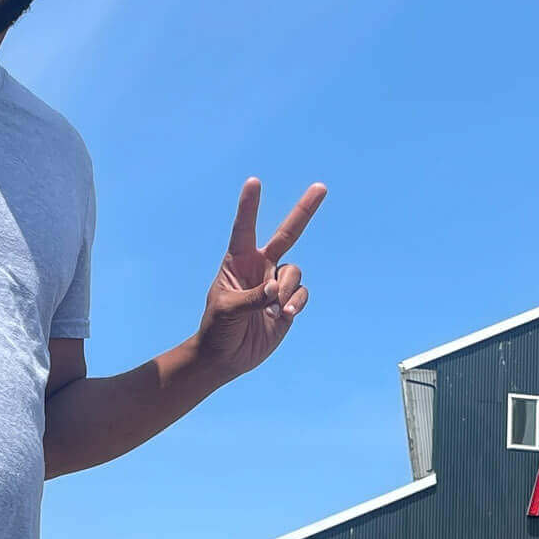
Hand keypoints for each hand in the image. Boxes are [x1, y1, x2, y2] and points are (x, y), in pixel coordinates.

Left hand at [195, 178, 323, 382]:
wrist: (226, 357)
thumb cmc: (217, 329)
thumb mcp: (228, 310)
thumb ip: (253, 297)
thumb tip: (277, 290)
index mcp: (238, 261)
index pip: (245, 228)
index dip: (249, 206)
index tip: (254, 182)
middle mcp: (261, 267)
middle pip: (287, 233)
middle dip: (305, 210)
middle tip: (322, 187)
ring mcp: (277, 285)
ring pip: (295, 273)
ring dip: (289, 289)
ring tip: (277, 307)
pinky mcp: (288, 304)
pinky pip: (301, 294)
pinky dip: (297, 302)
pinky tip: (285, 314)